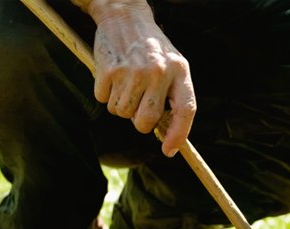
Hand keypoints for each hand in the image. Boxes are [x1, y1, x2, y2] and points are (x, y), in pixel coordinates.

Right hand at [84, 1, 194, 155]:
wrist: (125, 16)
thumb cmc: (152, 48)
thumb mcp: (173, 66)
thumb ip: (174, 96)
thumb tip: (168, 138)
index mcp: (180, 71)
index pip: (186, 110)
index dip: (178, 135)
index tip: (169, 150)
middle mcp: (158, 72)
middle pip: (145, 121)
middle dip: (139, 121)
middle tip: (137, 104)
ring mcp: (133, 71)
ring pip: (122, 113)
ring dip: (121, 105)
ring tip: (126, 82)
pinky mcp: (109, 70)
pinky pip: (103, 100)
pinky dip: (105, 93)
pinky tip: (113, 75)